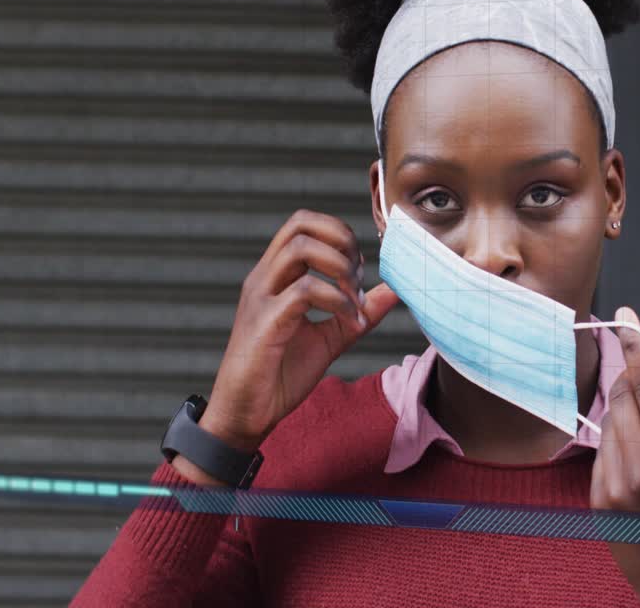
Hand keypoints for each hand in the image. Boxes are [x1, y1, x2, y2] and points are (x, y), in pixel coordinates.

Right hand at [177, 209, 400, 483]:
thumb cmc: (279, 375)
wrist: (246, 416)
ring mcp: (261, 298)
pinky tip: (349, 324)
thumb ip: (357, 312)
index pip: (304, 224)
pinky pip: (304, 291)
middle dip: (341, 240)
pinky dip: (336, 302)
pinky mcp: (265, 323)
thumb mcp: (329, 338)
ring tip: (354, 300)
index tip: (360, 270)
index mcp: (275, 277)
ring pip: (300, 248)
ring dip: (339, 267)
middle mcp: (264, 278)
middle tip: (358, 277)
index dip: (340, 235)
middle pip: (300, 223)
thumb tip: (393, 290)